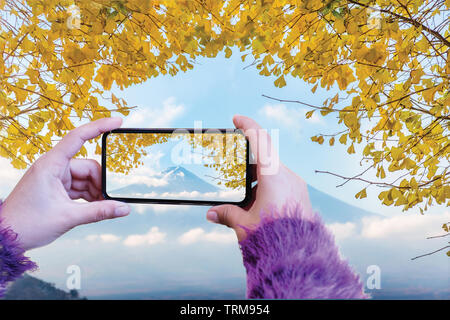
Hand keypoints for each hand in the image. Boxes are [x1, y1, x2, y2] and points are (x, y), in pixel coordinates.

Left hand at [0, 117, 130, 250]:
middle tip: (109, 200)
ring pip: (85, 178)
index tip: (118, 121)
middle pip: (88, 166)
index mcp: (51, 165)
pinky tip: (94, 207)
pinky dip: (88, 196)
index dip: (99, 127)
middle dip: (100, 183)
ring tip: (101, 208)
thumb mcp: (68, 217)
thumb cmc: (27, 223)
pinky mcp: (56, 188)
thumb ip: (100, 212)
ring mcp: (54, 177)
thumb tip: (124, 208)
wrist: (6, 237)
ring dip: (95, 192)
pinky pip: (78, 186)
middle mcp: (53, 167)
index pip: (78, 137)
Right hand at [206, 115, 313, 241]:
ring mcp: (296, 185)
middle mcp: (288, 176)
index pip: (260, 140)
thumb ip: (226, 214)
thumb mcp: (244, 224)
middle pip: (265, 157)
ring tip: (244, 192)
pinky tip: (258, 202)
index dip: (247, 125)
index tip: (236, 118)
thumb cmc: (271, 237)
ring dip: (257, 177)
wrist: (297, 256)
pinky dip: (267, 185)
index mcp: (273, 176)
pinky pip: (282, 181)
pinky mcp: (300, 195)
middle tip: (233, 168)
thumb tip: (211, 213)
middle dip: (247, 161)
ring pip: (273, 170)